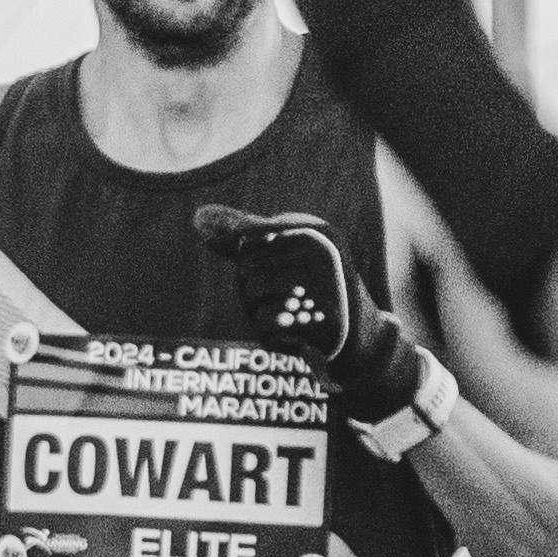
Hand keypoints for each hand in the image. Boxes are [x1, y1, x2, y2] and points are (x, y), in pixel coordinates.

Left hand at [192, 204, 423, 423]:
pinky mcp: (320, 316)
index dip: (249, 265)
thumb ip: (246, 236)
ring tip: (289, 313)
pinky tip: (292, 330)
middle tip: (286, 302)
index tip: (274, 276)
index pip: (248, 240)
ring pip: (250, 289)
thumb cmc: (312, 294)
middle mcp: (322, 248)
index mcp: (315, 229)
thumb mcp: (285, 257)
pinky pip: (263, 319)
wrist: (358, 339)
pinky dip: (269, 331)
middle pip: (246, 267)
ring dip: (259, 310)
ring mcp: (324, 281)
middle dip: (254, 290)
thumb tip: (199, 216)